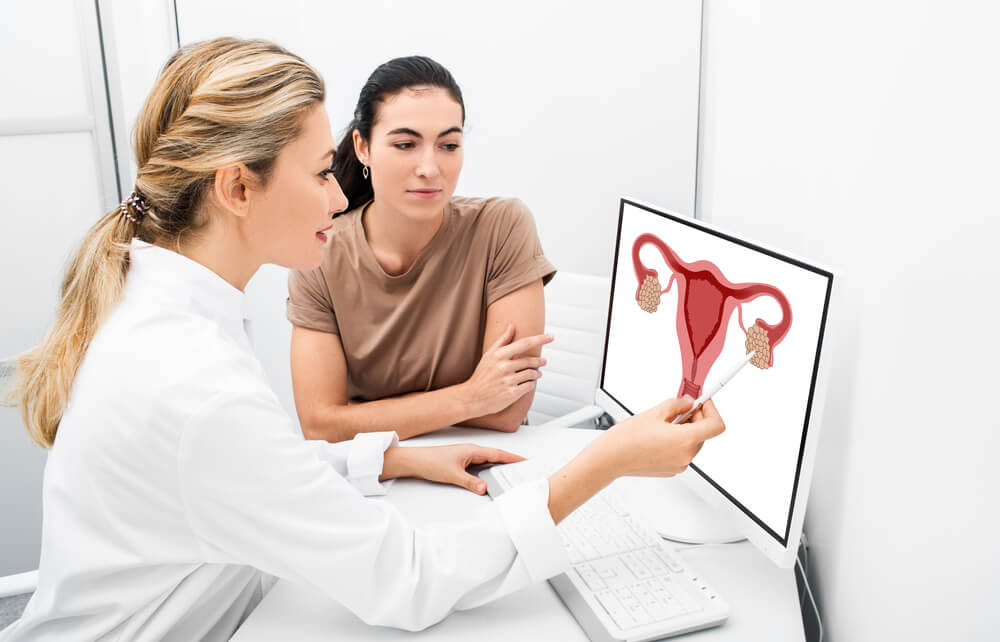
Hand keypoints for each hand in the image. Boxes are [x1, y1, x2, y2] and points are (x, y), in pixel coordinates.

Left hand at [383, 444, 525, 494]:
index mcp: (472, 450)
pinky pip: (479, 464)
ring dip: (498, 464)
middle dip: (509, 460)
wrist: (415, 461)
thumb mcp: (453, 475)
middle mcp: (470, 451)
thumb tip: (485, 489)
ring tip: (510, 470)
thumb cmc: (431, 462)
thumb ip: (471, 483)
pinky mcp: (460, 461)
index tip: (524, 459)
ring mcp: (465, 456)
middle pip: (495, 455)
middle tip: (522, 466)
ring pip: (487, 460)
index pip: (497, 454)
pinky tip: (489, 474)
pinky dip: (488, 468)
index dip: (512, 457)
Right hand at [458, 324, 552, 418]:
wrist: (472, 397)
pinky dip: (532, 384)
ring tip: (538, 374)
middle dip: (540, 361)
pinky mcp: (511, 394)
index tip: (551, 337)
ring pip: (532, 374)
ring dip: (537, 373)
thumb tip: (512, 326)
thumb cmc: (482, 375)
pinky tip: (530, 383)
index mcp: (499, 355)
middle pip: (530, 360)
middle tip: (544, 361)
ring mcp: (508, 381)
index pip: (524, 343)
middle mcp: (504, 367)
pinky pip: (529, 386)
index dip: (540, 339)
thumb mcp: (489, 355)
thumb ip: (502, 340)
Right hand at [597, 397, 725, 477]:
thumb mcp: (655, 412)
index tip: (703, 402)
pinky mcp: (671, 470)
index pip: (716, 425)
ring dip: (685, 430)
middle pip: (704, 433)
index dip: (712, 410)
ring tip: (663, 424)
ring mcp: (679, 465)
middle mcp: (686, 455)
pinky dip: (676, 442)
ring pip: (693, 442)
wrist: (610, 459)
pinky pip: (682, 452)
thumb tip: (689, 403)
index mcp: (685, 440)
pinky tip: (659, 436)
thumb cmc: (627, 438)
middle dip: (695, 418)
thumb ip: (678, 405)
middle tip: (679, 409)